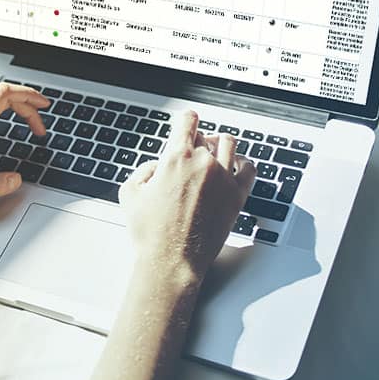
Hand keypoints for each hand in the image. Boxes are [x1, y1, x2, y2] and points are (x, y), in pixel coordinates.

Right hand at [118, 110, 255, 281]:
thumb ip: (143, 170)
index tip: (185, 122)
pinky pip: (250, 168)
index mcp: (175, 157)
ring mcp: (224, 178)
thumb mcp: (129, 193)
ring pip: (228, 144)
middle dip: (195, 141)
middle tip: (189, 153)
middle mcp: (203, 163)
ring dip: (219, 145)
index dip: (185, 119)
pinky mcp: (237, 196)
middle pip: (204, 135)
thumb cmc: (149, 232)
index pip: (187, 120)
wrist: (171, 260)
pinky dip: (243, 162)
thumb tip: (156, 166)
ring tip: (213, 154)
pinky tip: (237, 166)